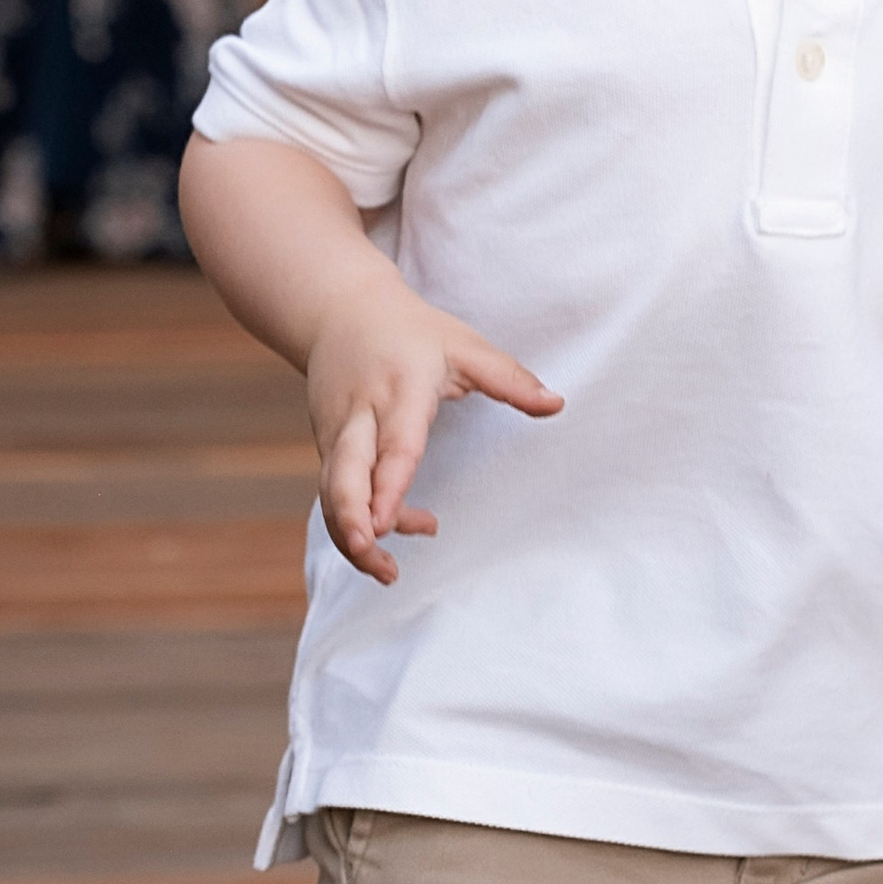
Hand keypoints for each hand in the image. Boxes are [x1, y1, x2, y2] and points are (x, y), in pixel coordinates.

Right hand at [308, 263, 561, 584]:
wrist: (338, 310)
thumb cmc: (411, 332)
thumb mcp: (465, 346)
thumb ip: (509, 379)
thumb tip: (557, 405)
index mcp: (399, 390)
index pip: (392, 445)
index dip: (387, 487)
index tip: (383, 524)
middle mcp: (359, 415)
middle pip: (342, 476)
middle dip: (350, 520)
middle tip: (370, 552)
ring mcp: (335, 434)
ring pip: (332, 493)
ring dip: (350, 536)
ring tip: (388, 573)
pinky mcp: (325, 448)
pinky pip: (334, 492)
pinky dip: (353, 523)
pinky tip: (389, 538)